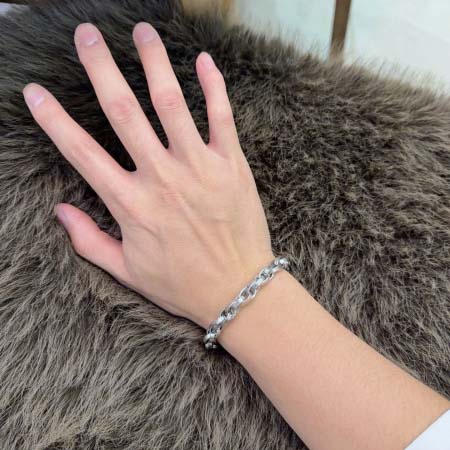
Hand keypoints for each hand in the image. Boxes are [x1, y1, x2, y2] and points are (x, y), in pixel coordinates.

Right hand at [23, 22, 273, 328]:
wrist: (239, 290)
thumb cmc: (182, 284)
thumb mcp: (127, 270)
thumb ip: (89, 240)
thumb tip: (59, 210)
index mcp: (131, 204)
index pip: (82, 152)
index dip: (54, 120)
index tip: (35, 92)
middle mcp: (162, 178)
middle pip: (124, 112)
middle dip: (100, 68)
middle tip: (86, 35)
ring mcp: (199, 168)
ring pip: (172, 102)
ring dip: (154, 62)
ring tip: (141, 31)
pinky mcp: (232, 165)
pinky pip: (221, 117)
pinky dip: (213, 86)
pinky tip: (203, 60)